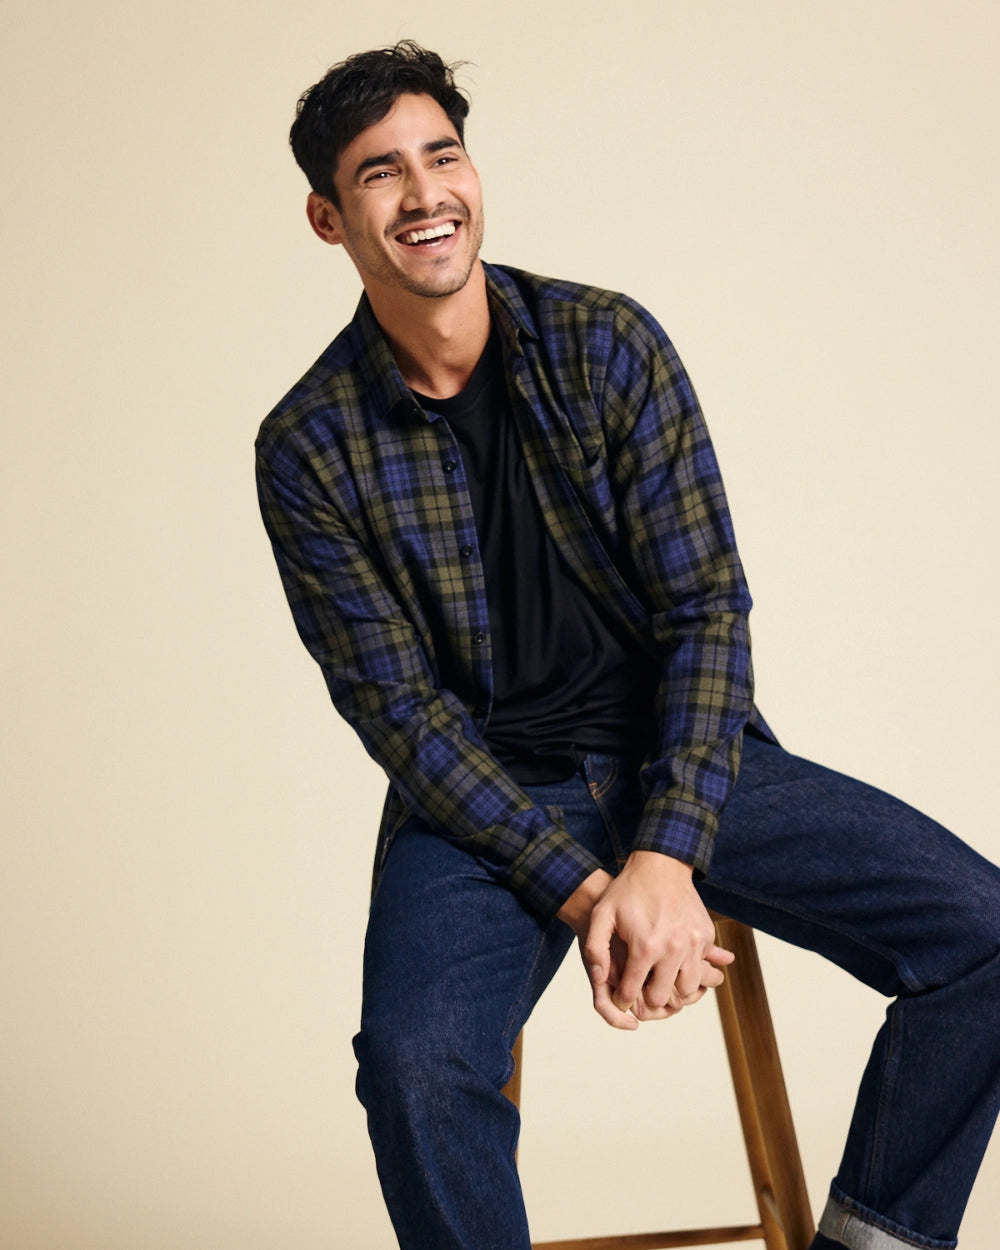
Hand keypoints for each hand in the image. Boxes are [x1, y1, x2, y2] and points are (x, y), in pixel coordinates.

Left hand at [559, 853, 732, 1029]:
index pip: (632, 992)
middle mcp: (673, 949)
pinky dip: (689, 968)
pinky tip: (674, 957)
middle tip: (642, 986)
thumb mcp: (601, 914)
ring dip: (674, 986)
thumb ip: (595, 948)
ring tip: (660, 975)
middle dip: (649, 997)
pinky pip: (702, 967)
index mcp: (645, 947)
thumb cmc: (628, 890)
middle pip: (663, 998)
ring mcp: (694, 943)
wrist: (661, 864)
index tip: (621, 995)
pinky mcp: (706, 936)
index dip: (623, 998)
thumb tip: (599, 979)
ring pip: (688, 989)